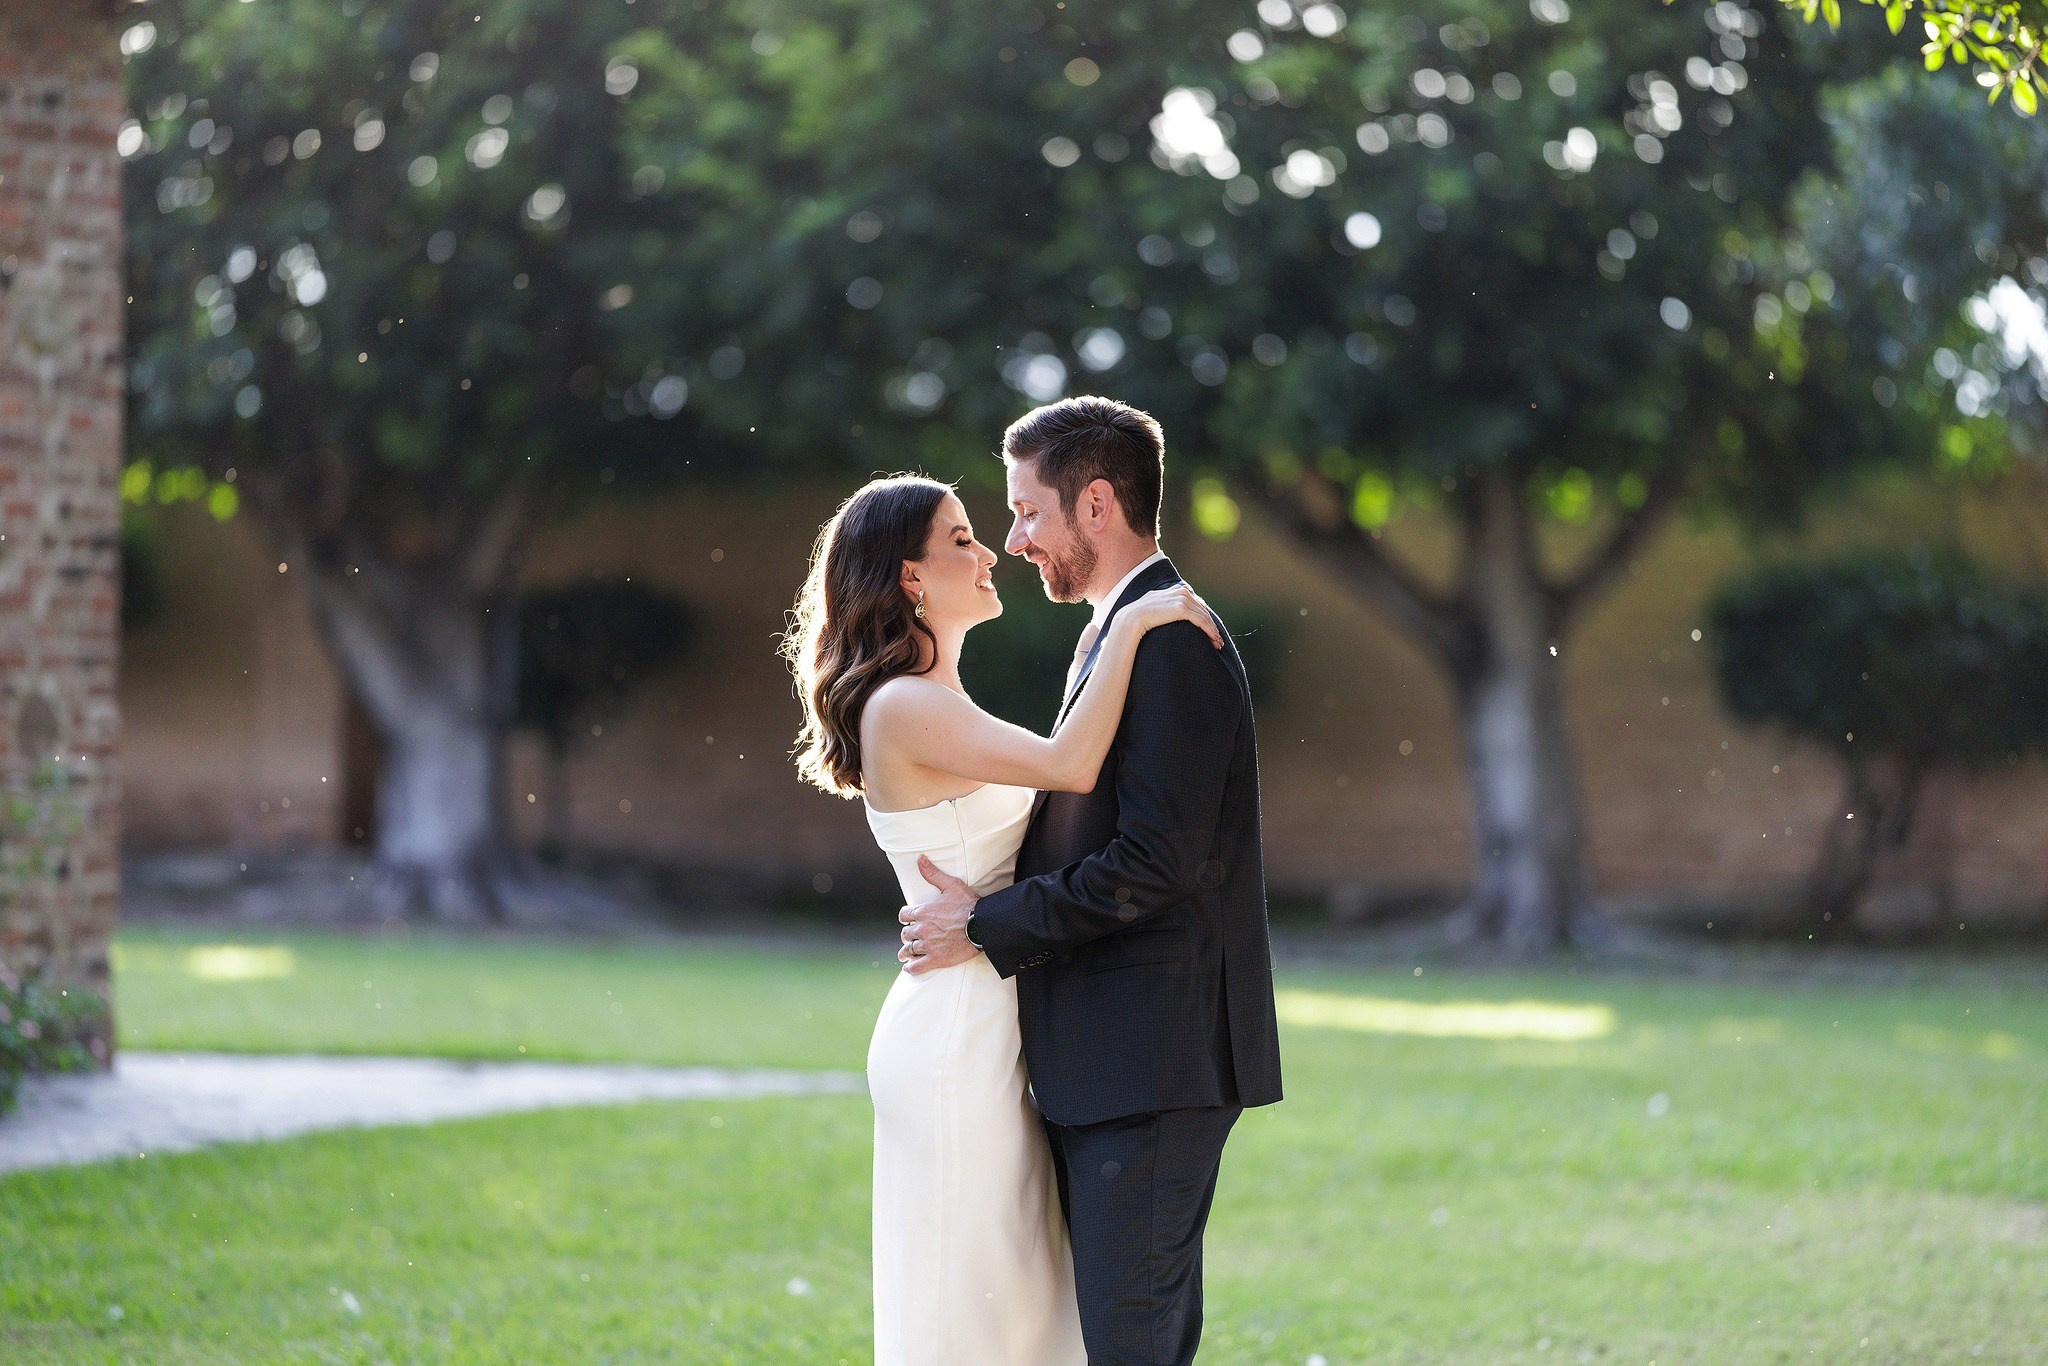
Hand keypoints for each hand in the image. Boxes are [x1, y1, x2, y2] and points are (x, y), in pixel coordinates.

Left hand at [897, 856, 980, 975]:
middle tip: (912, 937)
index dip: (906, 917)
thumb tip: (919, 858)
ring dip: (906, 951)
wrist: (983, 925)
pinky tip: (909, 967)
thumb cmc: (968, 904)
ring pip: (909, 950)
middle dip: (908, 934)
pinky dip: (910, 968)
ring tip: (906, 954)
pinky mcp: (936, 959)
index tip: (909, 920)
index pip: (904, 916)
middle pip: (906, 934)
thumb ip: (932, 873)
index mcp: (923, 912)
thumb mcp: (950, 885)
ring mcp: (928, 945)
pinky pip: (916, 967)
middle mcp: (922, 929)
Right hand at [1124, 584, 1222, 649]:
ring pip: (1204, 615)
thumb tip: (1163, 612)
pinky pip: (1201, 621)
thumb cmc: (1138, 618)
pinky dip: (1209, 630)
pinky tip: (1213, 640)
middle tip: (1218, 640)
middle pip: (1202, 609)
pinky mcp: (1181, 608)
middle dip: (1211, 624)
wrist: (1131, 619)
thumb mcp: (1152, 607)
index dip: (1203, 616)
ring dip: (1212, 630)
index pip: (1195, 602)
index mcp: (1174, 590)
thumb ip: (1162, 606)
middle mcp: (1180, 591)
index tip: (1209, 629)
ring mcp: (1181, 598)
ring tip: (1217, 643)